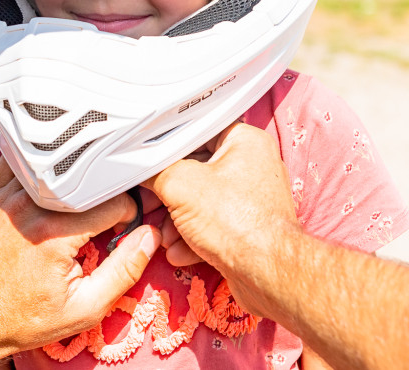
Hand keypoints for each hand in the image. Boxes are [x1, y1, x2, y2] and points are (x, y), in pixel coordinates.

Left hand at [0, 158, 159, 366]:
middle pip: (88, 177)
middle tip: (105, 218)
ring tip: (81, 204)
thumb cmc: (25, 318)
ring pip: (58, 166)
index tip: (121, 231)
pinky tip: (52, 190)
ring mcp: (8, 196)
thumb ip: (124, 271)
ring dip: (77, 179)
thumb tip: (150, 238)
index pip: (113, 201)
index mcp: (54, 233)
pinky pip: (25, 163)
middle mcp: (29, 206)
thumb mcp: (85, 308)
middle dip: (106, 194)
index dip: (128, 215)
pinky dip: (44, 170)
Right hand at [142, 122, 302, 317]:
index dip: (169, 146)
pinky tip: (179, 251)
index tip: (149, 159)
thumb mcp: (180, 185)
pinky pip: (213, 225)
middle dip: (169, 193)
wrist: (268, 276)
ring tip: (165, 235)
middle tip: (150, 202)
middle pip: (197, 170)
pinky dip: (194, 237)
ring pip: (203, 202)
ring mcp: (252, 200)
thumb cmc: (238, 224)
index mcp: (245, 142)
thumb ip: (156, 170)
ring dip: (177, 220)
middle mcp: (253, 167)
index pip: (199, 131)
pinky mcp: (248, 228)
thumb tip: (140, 170)